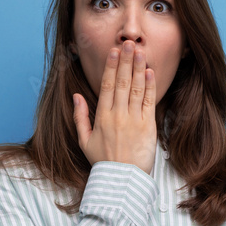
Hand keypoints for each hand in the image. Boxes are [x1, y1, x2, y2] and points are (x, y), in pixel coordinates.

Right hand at [73, 40, 156, 174]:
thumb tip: (76, 96)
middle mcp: (118, 116)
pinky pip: (148, 102)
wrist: (122, 181)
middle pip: (122, 83)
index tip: (114, 51)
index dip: (111, 67)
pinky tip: (150, 72)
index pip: (106, 86)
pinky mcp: (148, 127)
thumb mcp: (84, 141)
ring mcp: (134, 121)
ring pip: (136, 89)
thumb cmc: (103, 162)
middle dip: (126, 61)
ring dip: (138, 68)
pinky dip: (149, 86)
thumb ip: (80, 117)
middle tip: (129, 43)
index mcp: (102, 117)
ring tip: (140, 52)